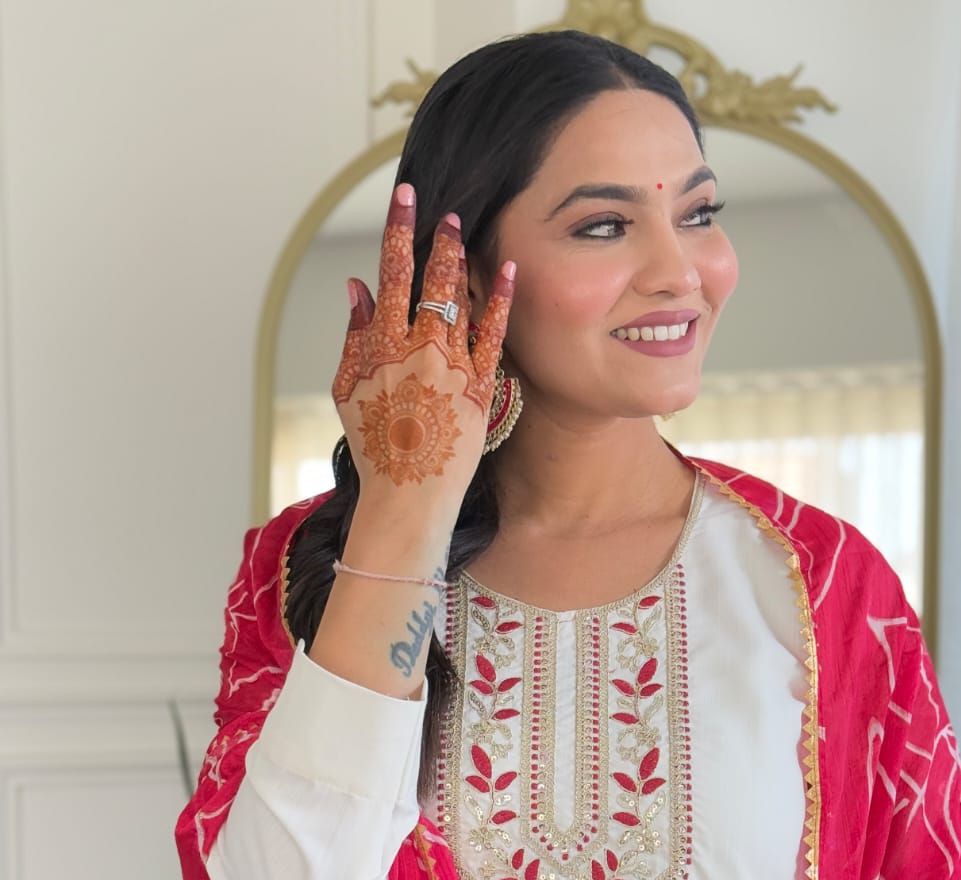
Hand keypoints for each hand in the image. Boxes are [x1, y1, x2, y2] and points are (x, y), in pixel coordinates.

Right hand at [332, 180, 514, 500]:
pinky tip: (509, 270)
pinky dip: (500, 298)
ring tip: (465, 233)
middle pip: (430, 279)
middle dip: (436, 238)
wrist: (408, 496)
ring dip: (463, 261)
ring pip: (460, 299)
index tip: (405, 197)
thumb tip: (358, 288)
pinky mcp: (478, 386)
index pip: (390, 273)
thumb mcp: (346, 391)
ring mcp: (450, 365)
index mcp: (380, 345)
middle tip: (444, 210)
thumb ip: (353, 335)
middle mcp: (417, 348)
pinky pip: (493, 332)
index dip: (398, 229)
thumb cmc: (376, 448)